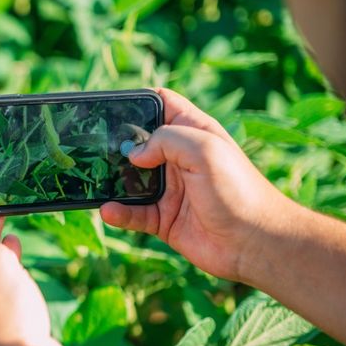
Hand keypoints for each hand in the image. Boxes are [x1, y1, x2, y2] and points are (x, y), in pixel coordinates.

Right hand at [100, 88, 294, 282]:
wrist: (255, 243)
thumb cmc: (238, 190)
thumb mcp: (204, 149)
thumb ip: (166, 139)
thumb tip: (133, 154)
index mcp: (193, 133)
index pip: (161, 105)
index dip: (138, 102)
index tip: (111, 107)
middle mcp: (179, 159)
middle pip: (138, 143)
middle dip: (115, 144)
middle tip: (89, 146)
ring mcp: (170, 190)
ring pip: (130, 180)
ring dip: (112, 181)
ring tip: (93, 180)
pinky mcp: (164, 219)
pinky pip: (133, 214)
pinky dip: (118, 213)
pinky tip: (108, 211)